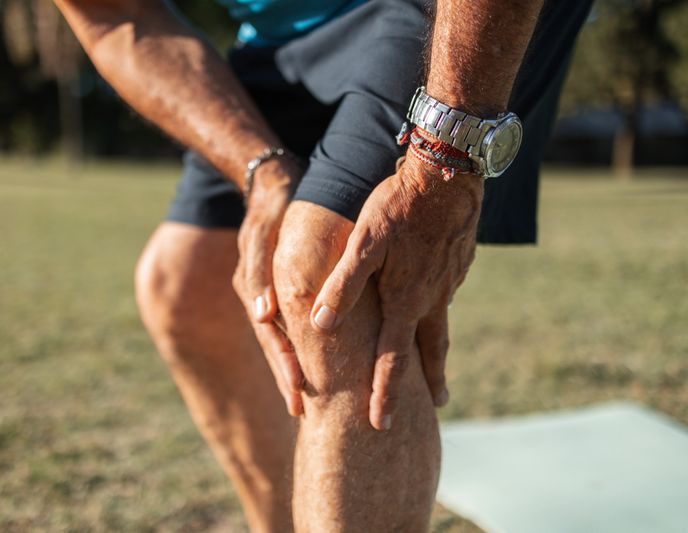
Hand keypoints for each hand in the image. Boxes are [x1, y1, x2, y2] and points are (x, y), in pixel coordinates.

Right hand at [232, 157, 304, 416]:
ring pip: (275, 335)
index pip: (270, 334)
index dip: (284, 364)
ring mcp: (263, 289)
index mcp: (254, 286)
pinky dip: (290, 342)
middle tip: (298, 407)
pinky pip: (281, 319)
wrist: (273, 181)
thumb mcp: (263, 232)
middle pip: (272, 341)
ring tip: (299, 396)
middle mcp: (257, 293)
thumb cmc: (274, 204)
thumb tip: (262, 316)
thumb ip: (259, 271)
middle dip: (285, 373)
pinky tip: (302, 361)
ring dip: (286, 364)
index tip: (298, 391)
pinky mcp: (272, 283)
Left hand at [309, 149, 482, 429]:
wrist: (449, 172)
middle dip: (432, 380)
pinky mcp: (459, 262)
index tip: (383, 424)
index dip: (385, 393)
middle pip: (430, 349)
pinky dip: (440, 310)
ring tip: (440, 363)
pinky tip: (435, 302)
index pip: (392, 358)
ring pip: (441, 321)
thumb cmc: (399, 205)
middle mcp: (432, 297)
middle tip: (440, 404)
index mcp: (406, 300)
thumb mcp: (364, 243)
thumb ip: (343, 285)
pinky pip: (447, 294)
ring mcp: (450, 281)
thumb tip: (321, 324)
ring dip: (438, 347)